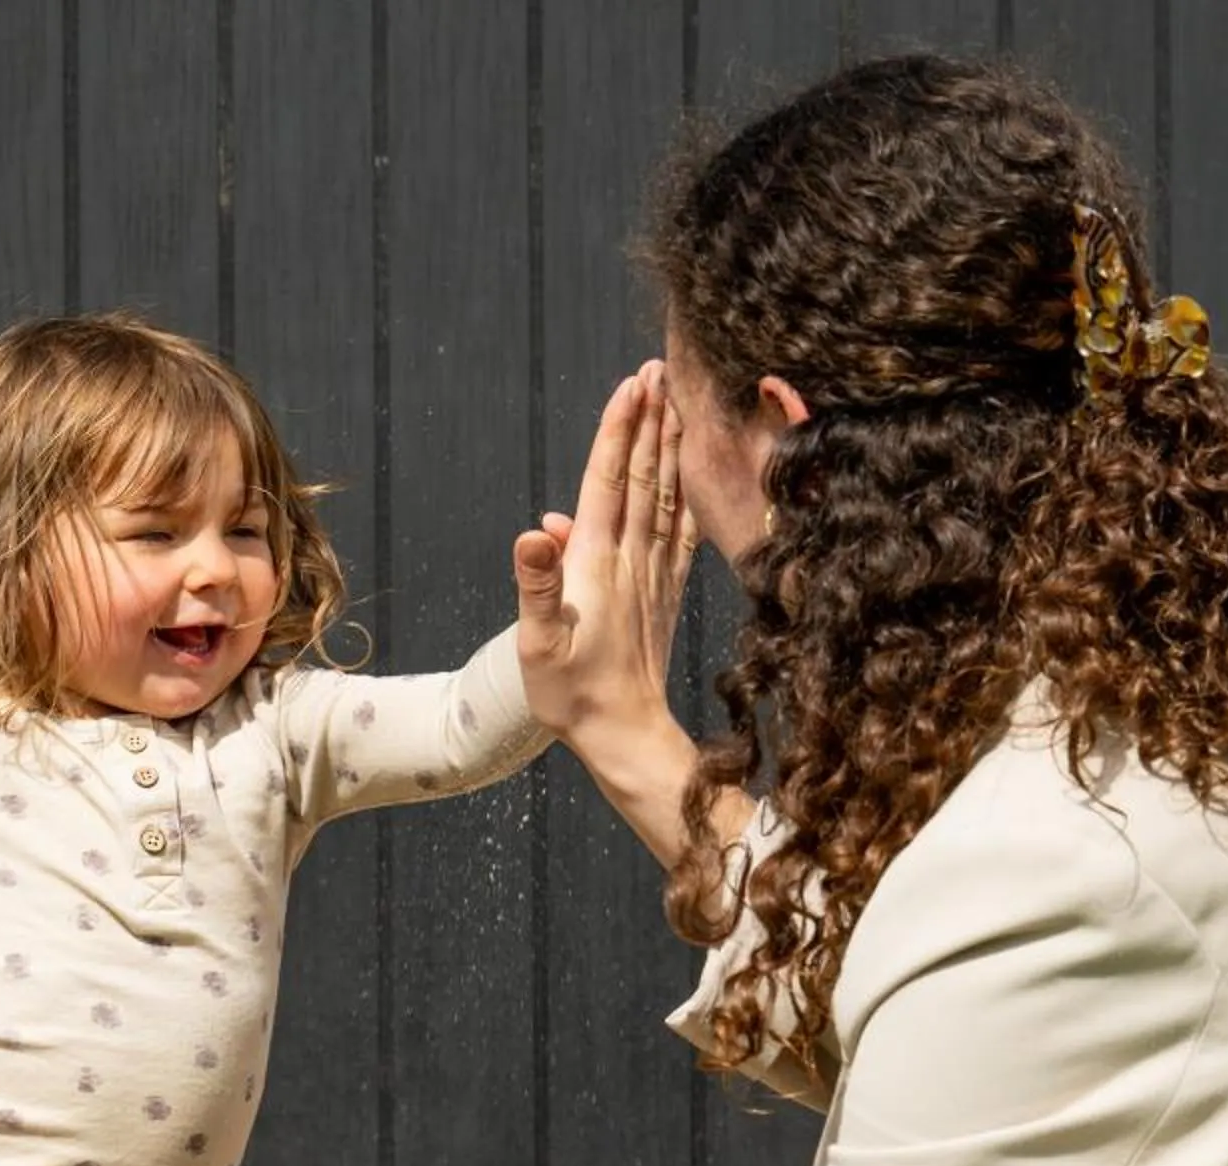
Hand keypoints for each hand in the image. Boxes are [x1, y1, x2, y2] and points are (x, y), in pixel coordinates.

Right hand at [516, 361, 693, 739]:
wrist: (623, 733)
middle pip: (641, 475)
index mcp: (595, 562)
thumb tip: (534, 528)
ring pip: (665, 495)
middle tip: (659, 370)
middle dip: (649, 420)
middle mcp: (630, 559)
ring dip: (669, 447)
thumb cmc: (571, 694)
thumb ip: (536, 584)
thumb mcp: (537, 642)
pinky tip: (693, 479)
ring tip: (677, 404)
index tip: (633, 382)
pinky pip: (681, 531)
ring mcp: (653, 574)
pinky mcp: (665, 593)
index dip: (619, 429)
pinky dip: (687, 494)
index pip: (607, 480)